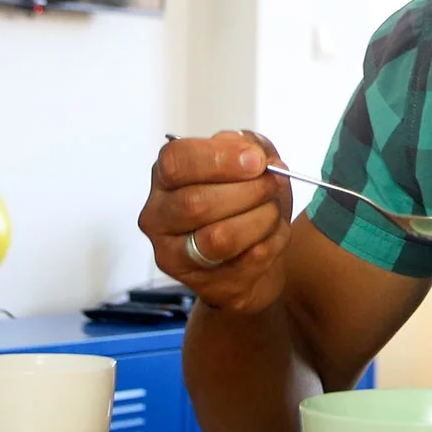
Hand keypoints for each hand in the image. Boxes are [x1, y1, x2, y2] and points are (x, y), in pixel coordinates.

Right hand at [139, 130, 293, 314]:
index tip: (256, 160)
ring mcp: (174, 255)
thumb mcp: (248, 164)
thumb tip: (253, 154)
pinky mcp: (203, 285)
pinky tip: (273, 234)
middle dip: (248, 190)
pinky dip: (273, 242)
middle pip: (196, 203)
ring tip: (273, 210)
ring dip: (261, 218)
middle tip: (273, 183)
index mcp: (165, 178)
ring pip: (220, 238)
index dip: (219, 159)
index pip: (175, 161)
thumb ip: (249, 147)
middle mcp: (158, 217)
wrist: (254, 259)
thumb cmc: (245, 203)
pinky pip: (246, 261)